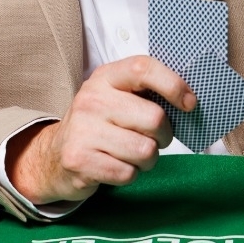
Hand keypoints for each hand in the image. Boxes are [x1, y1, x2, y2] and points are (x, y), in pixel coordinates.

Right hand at [6, 55, 196, 205]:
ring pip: (145, 150)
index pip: (144, 68)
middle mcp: (92, 99)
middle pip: (154, 118)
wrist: (54, 155)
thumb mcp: (117, 97)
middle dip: (164, 135)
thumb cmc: (99, 124)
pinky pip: (128, 173)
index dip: (173, 85)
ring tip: (132, 154)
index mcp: (106, 77)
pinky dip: (130, 174)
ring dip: (147, 159)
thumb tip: (190, 100)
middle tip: (154, 138)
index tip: (189, 103)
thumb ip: (147, 93)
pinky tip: (115, 165)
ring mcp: (84, 129)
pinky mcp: (80, 159)